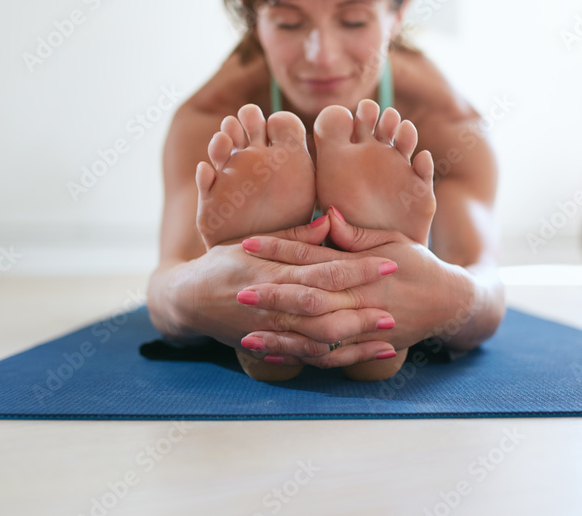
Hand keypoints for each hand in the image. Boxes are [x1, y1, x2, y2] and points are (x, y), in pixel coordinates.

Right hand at [155, 215, 401, 365]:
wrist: (186, 302)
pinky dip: (335, 358)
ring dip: (353, 340)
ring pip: (318, 340)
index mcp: (272, 273)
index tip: (388, 263)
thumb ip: (293, 236)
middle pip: (325, 310)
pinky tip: (360, 357)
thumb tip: (329, 222)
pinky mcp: (270, 347)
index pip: (323, 270)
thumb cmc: (221, 264)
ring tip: (387, 338)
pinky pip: (307, 358)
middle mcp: (273, 305)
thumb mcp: (251, 242)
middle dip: (361, 311)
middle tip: (395, 308)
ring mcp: (271, 331)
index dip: (358, 268)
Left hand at [238, 210, 476, 366]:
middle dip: (274, 295)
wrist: (451, 302)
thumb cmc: (419, 264)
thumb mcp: (392, 240)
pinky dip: (302, 358)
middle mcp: (362, 299)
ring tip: (247, 334)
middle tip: (240, 290)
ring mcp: (365, 327)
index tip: (249, 245)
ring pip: (318, 334)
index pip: (314, 258)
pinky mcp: (368, 347)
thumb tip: (325, 214)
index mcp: (363, 268)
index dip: (280, 251)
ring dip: (282, 335)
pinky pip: (331, 357)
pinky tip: (276, 356)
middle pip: (311, 298)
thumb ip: (356, 233)